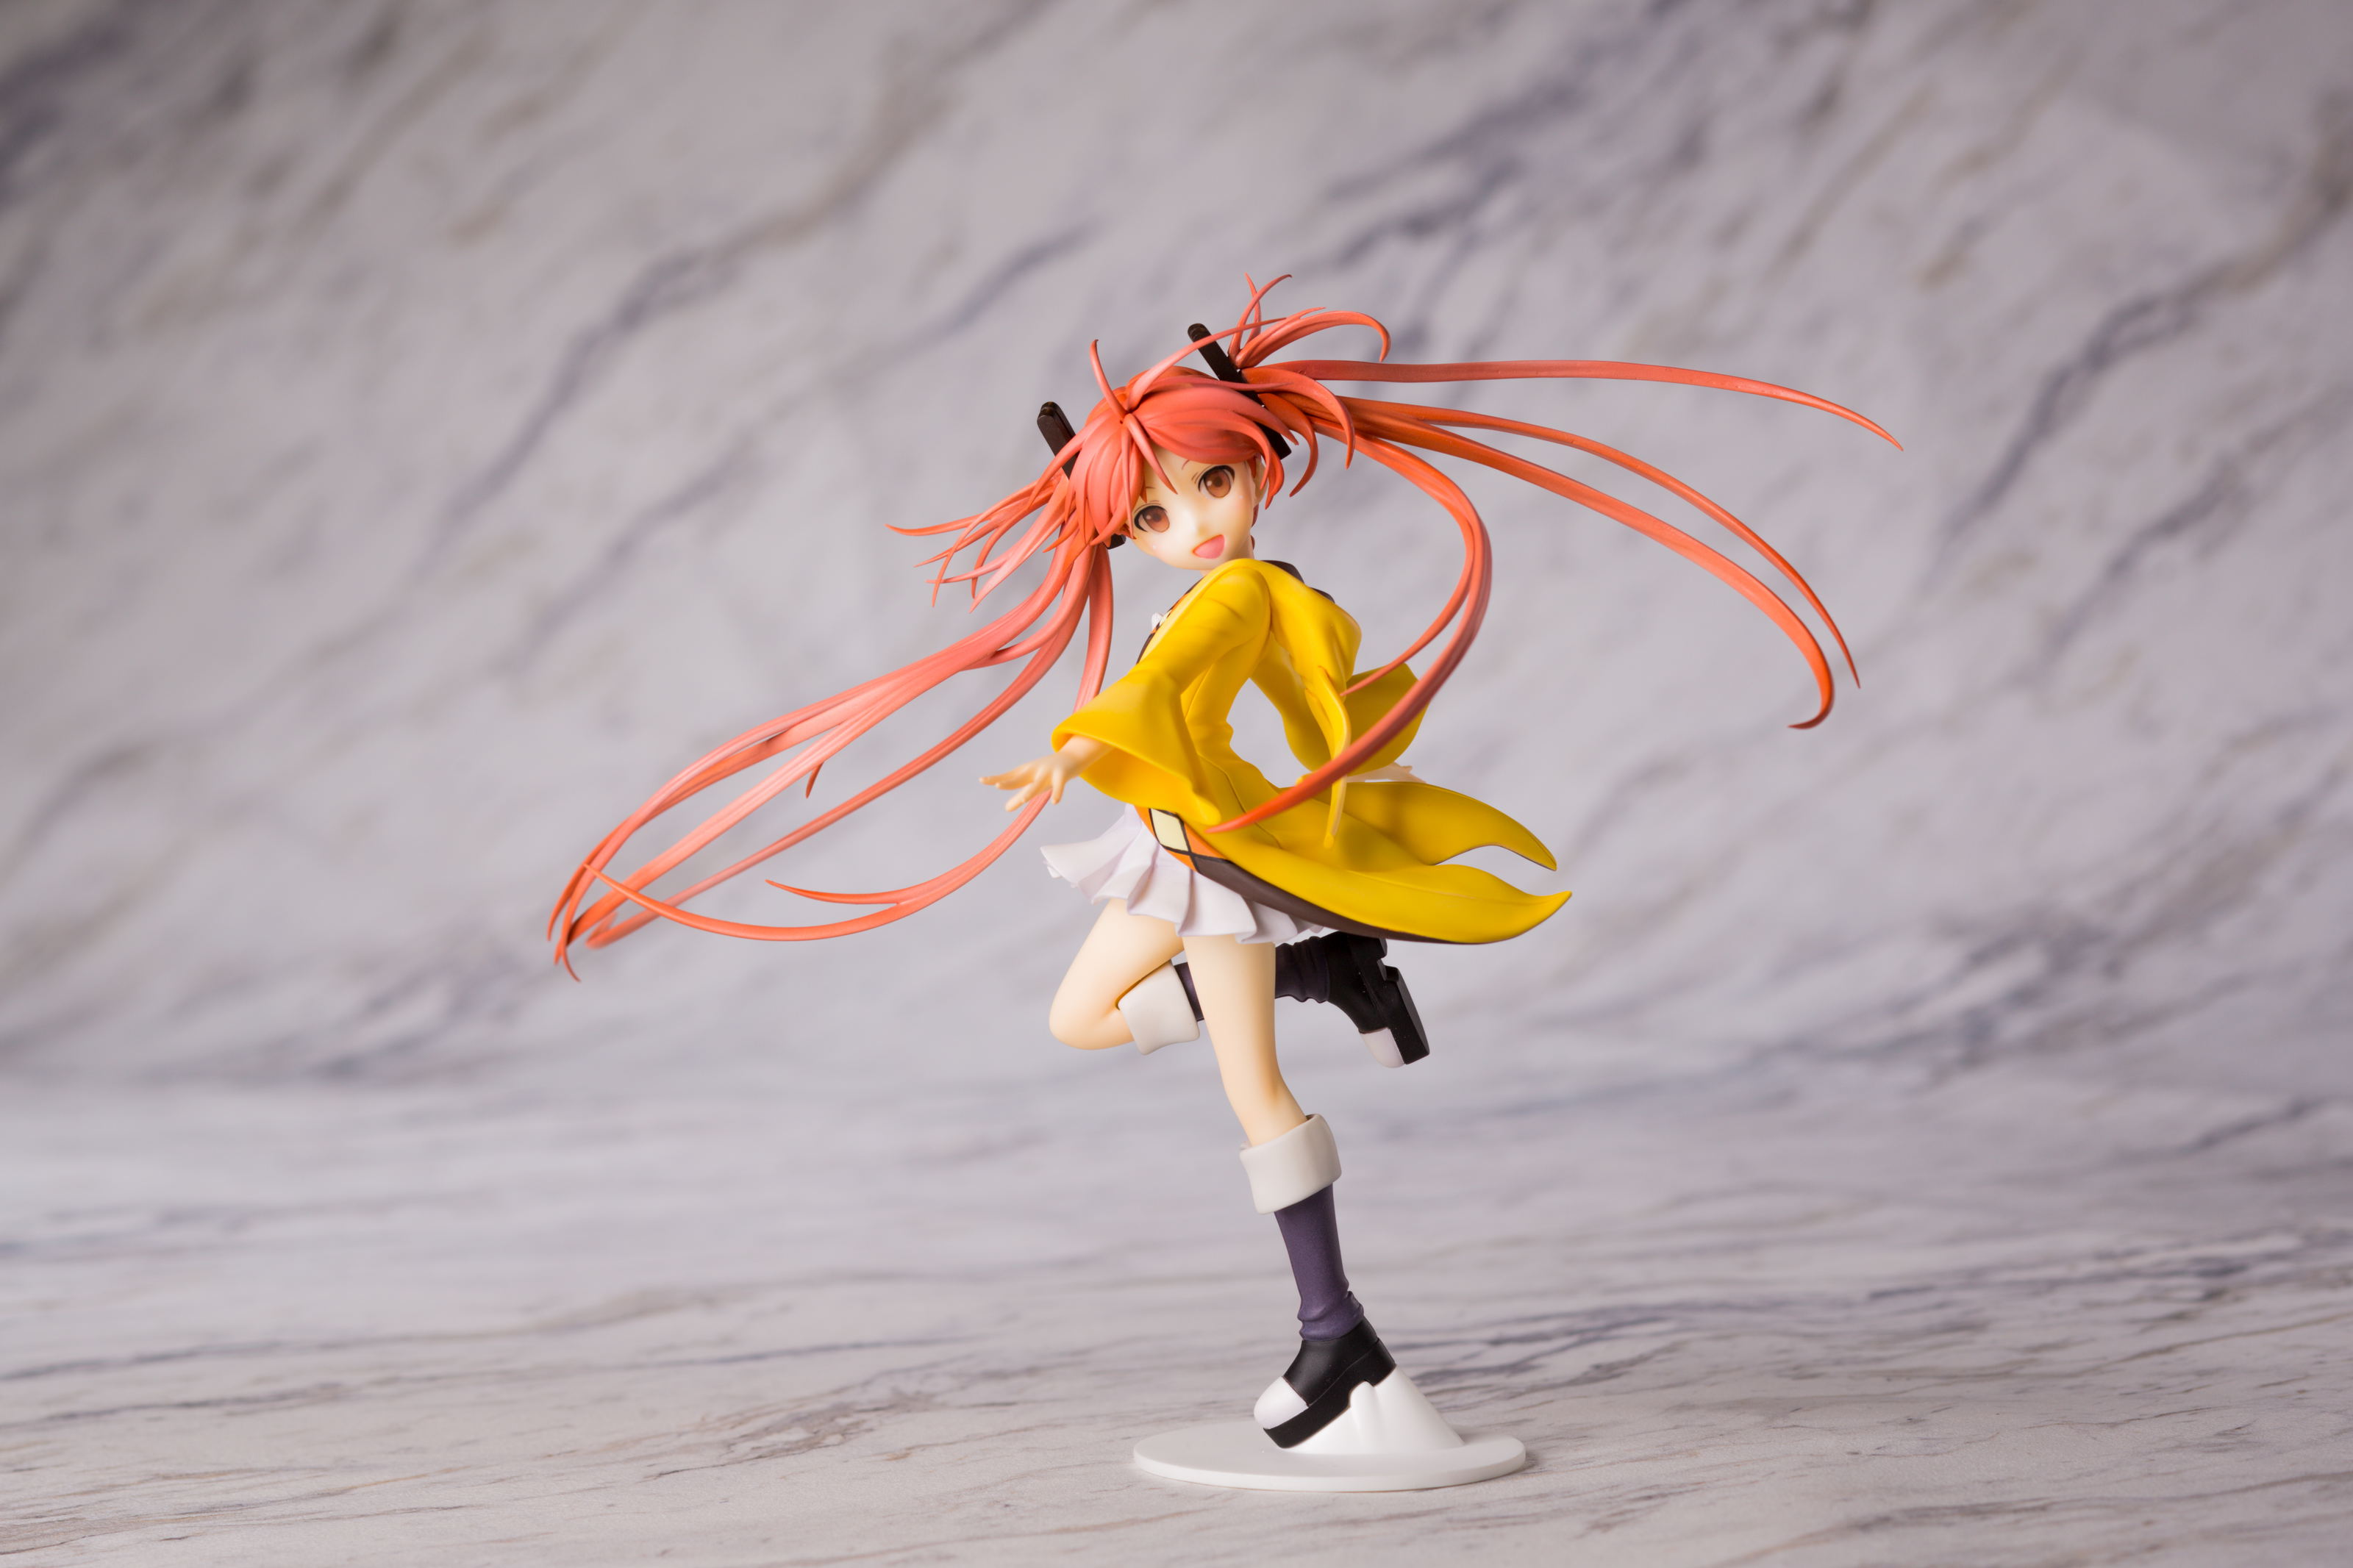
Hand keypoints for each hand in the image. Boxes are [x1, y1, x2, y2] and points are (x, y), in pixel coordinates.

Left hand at [981, 737, 1105, 810]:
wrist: (1072, 757)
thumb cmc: (1049, 773)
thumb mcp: (1033, 784)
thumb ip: (1019, 796)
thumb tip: (1006, 809)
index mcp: (1026, 772)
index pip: (1008, 777)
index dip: (996, 779)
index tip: (981, 780)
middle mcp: (1035, 770)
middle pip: (1020, 779)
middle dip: (1009, 782)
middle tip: (997, 785)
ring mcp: (1048, 771)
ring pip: (1038, 783)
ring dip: (1031, 790)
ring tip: (1023, 800)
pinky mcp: (1062, 774)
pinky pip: (1059, 784)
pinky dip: (1058, 792)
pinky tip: (1055, 801)